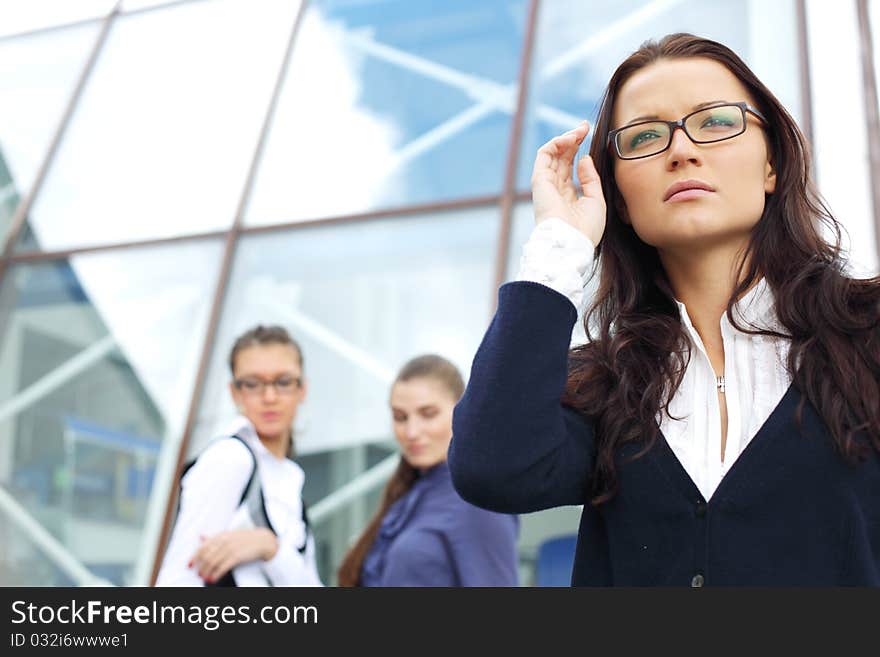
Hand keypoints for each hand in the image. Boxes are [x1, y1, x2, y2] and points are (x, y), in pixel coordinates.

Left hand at [189, 528, 277, 583]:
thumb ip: (215, 537)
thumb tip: (201, 536)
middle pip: (206, 556)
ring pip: (212, 563)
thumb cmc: (245, 539)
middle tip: (199, 574)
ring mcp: (230, 549)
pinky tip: (213, 579)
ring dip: (206, 572)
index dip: (194, 557)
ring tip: (205, 578)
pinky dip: (216, 575)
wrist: (263, 540)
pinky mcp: (236, 557)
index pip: (202, 547)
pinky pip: (222, 567)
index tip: (189, 565)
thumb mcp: (229, 535)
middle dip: (200, 567)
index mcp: (221, 535)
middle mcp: (224, 541)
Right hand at [530, 120, 606, 246]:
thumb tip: (584, 158)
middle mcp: (554, 190)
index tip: (589, 136)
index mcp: (566, 197)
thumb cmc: (585, 229)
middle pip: (561, 158)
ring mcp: (545, 185)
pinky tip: (571, 138)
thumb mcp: (596, 200)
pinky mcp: (539, 181)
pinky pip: (544, 155)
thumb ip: (590, 179)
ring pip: (551, 154)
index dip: (578, 150)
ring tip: (579, 130)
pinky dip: (556, 143)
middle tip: (585, 127)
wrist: (571, 243)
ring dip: (565, 138)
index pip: (569, 168)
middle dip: (573, 140)